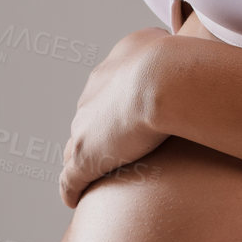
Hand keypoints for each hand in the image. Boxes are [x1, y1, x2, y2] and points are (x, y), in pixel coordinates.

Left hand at [60, 28, 171, 208]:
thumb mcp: (164, 43)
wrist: (163, 79)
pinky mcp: (86, 158)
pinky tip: (73, 198)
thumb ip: (161, 47)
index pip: (103, 96)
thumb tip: (171, 46)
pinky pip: (69, 179)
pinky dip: (70, 189)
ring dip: (84, 160)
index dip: (112, 111)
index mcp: (107, 75)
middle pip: (86, 122)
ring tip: (95, 176)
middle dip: (96, 134)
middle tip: (113, 150)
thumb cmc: (172, 62)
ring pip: (74, 150)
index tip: (124, 121)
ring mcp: (85, 130)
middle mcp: (90, 100)